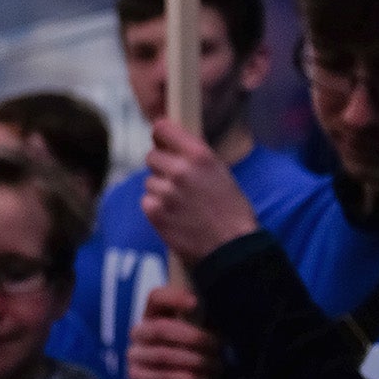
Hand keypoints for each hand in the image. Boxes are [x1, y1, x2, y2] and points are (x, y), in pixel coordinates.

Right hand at [127, 284, 223, 378]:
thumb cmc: (191, 358)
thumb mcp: (199, 337)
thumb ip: (201, 323)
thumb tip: (206, 315)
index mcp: (154, 315)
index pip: (156, 298)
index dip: (174, 298)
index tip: (195, 303)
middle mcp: (140, 332)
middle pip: (161, 328)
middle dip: (193, 337)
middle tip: (216, 347)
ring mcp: (135, 355)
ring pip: (163, 354)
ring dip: (195, 361)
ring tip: (215, 367)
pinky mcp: (137, 377)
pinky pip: (161, 377)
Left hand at [142, 117, 259, 262]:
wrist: (232, 249)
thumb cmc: (232, 211)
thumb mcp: (220, 172)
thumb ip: (194, 157)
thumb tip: (170, 146)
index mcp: (199, 155)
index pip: (162, 129)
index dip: (161, 136)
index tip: (162, 143)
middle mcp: (180, 170)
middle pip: (151, 156)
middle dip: (161, 167)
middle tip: (176, 181)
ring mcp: (166, 192)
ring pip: (149, 181)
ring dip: (160, 189)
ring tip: (181, 204)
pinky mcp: (155, 213)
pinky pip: (147, 201)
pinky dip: (156, 207)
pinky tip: (175, 216)